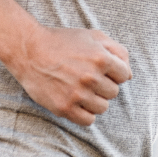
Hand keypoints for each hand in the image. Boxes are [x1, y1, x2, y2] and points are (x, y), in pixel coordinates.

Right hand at [8, 25, 131, 125]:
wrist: (30, 50)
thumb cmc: (62, 42)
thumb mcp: (92, 36)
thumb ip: (116, 50)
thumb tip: (128, 73)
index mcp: (101, 59)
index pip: (124, 76)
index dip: (114, 72)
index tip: (102, 70)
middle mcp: (91, 78)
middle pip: (113, 93)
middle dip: (104, 85)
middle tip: (88, 78)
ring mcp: (77, 94)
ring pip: (102, 107)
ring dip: (95, 100)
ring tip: (81, 89)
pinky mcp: (64, 108)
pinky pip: (88, 120)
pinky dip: (85, 113)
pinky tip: (77, 101)